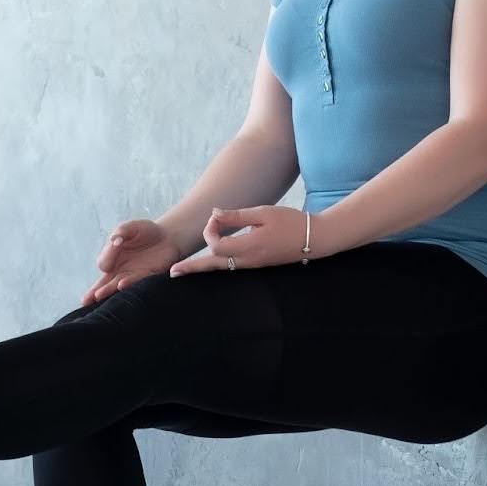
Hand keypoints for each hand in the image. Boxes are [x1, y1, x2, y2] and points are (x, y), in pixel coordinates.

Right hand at [80, 219, 183, 306]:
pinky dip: (128, 284)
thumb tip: (114, 241)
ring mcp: (133, 275)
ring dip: (108, 291)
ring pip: (116, 286)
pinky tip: (121, 285)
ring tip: (99, 295)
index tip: (110, 252)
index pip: (103, 263)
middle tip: (86, 300)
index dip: (105, 260)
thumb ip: (121, 231)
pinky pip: (137, 282)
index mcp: (113, 258)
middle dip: (94, 291)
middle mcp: (120, 270)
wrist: (169, 237)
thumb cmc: (146, 231)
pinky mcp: (147, 277)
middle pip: (103, 283)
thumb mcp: (131, 227)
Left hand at [167, 205, 308, 275]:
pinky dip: (218, 263)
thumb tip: (214, 214)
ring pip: (222, 267)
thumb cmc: (290, 222)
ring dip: (203, 266)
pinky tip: (210, 261)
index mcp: (248, 247)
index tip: (217, 217)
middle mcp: (248, 261)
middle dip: (192, 268)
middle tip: (172, 272)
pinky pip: (232, 266)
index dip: (210, 231)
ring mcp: (253, 265)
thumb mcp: (262, 212)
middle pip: (213, 265)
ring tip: (185, 269)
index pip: (216, 245)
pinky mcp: (257, 264)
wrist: (314, 239)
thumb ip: (237, 216)